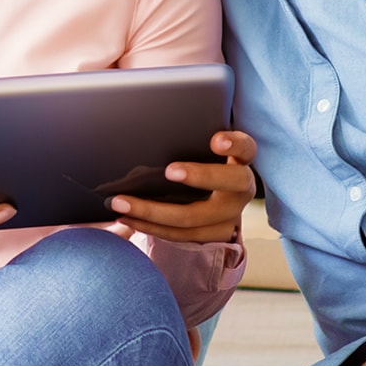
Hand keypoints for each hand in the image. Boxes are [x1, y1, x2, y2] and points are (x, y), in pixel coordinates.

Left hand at [109, 130, 256, 243]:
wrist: (214, 199)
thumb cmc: (198, 161)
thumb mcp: (199, 147)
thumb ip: (188, 139)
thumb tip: (145, 128)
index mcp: (240, 161)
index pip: (245, 148)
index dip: (234, 144)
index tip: (216, 140)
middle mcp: (240, 189)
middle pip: (229, 184)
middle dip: (200, 176)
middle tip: (168, 171)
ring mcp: (229, 217)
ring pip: (195, 218)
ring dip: (153, 212)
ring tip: (120, 203)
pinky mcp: (213, 237)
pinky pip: (181, 236)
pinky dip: (151, 228)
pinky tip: (127, 219)